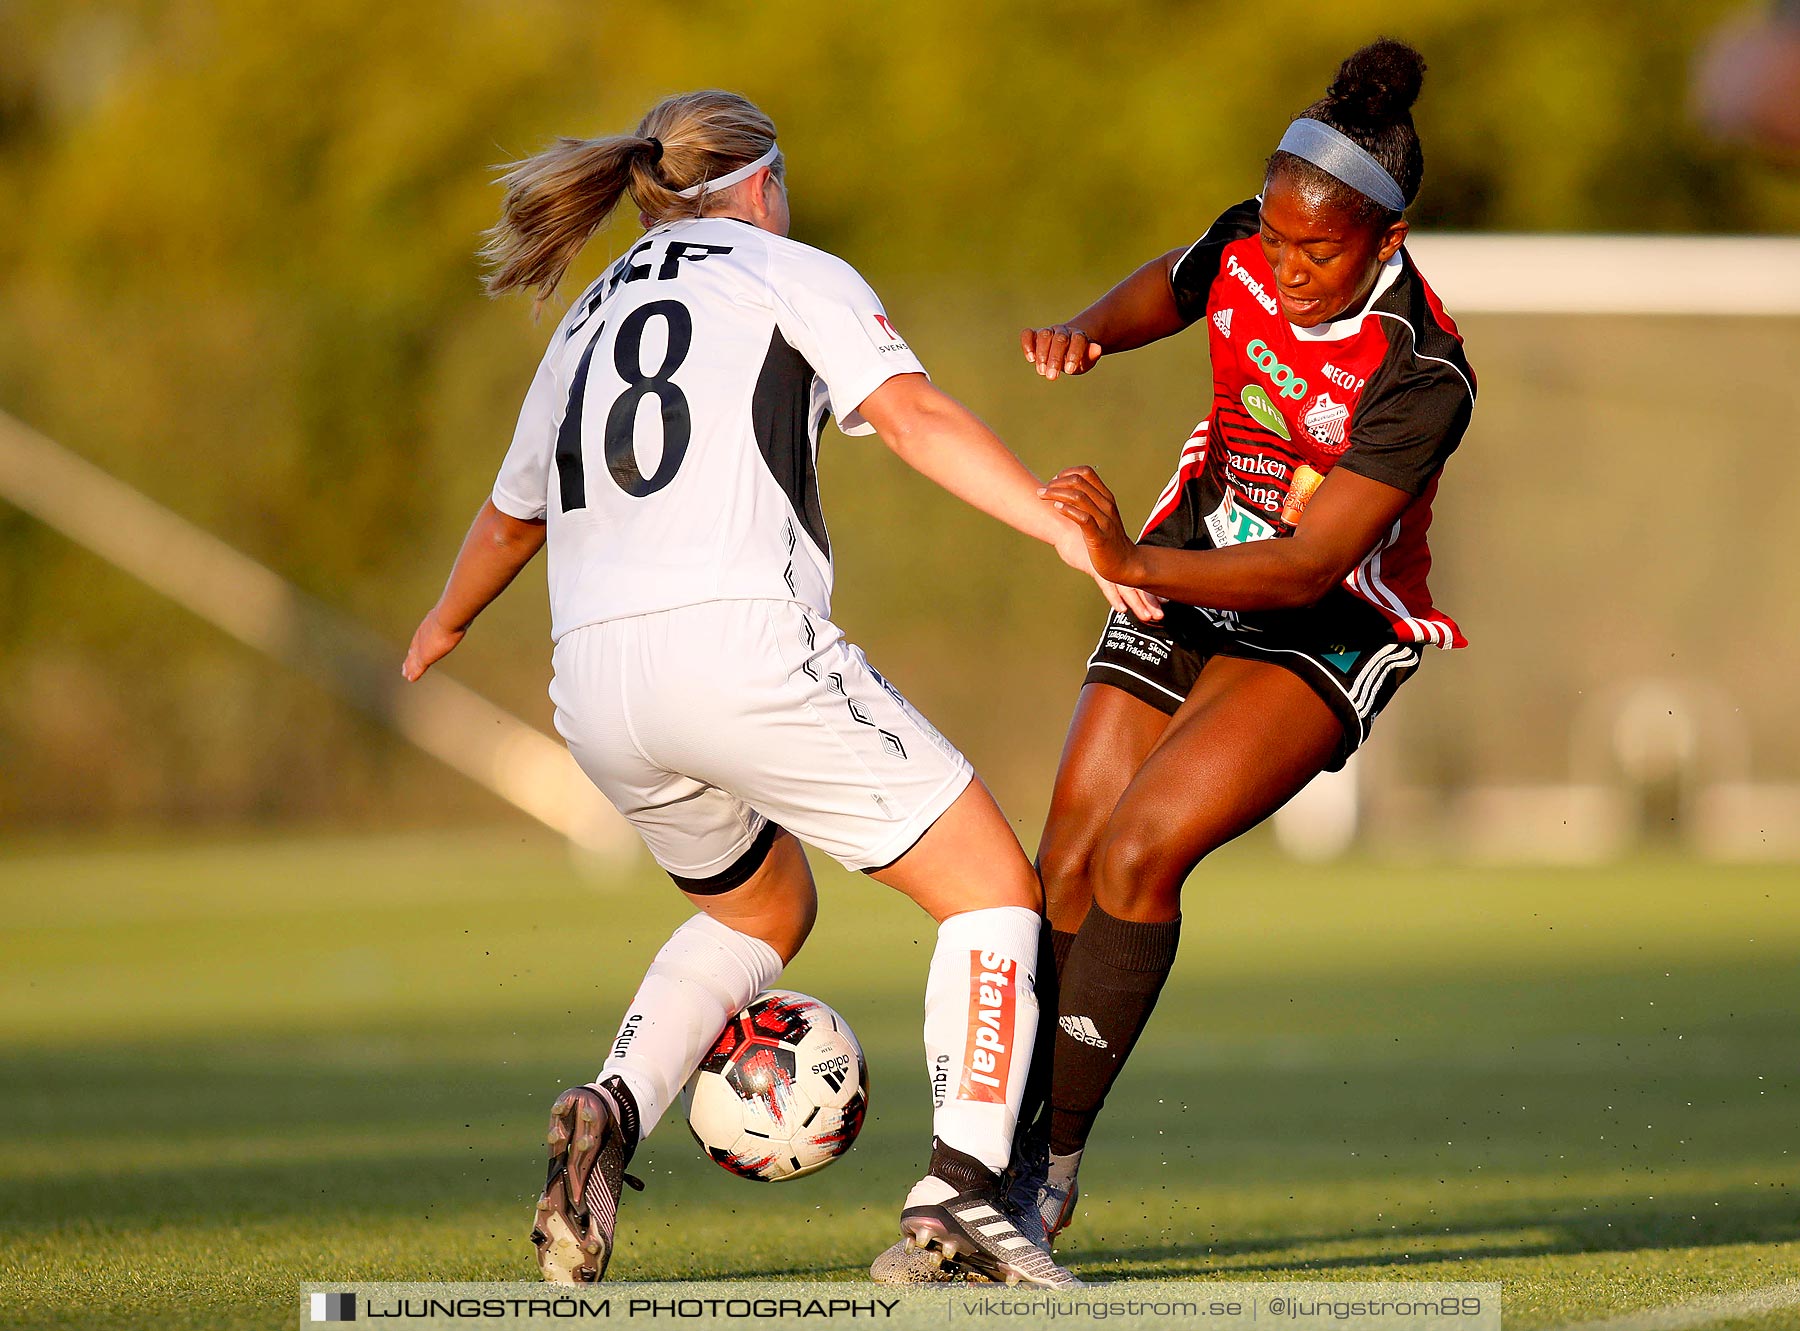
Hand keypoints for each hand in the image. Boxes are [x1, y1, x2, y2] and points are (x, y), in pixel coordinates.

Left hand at [402, 609, 463, 681]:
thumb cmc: (455, 613)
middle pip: (414, 648)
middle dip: (411, 655)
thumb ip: (457, 613)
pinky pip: (417, 667)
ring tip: (405, 673)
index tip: (415, 648)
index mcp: (429, 624)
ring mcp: (422, 646)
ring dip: (410, 666)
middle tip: (407, 662)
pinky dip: (414, 673)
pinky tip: (410, 678)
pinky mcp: (424, 656)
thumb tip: (468, 608)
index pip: (421, 636)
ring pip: (413, 659)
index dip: (418, 643)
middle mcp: (422, 635)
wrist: (448, 618)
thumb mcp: (455, 612)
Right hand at [1020, 324, 1101, 380]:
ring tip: (1042, 371)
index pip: (1078, 340)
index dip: (1074, 354)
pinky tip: (1031, 359)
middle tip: (1052, 377)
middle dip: (1055, 358)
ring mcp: (1048, 332)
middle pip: (1060, 339)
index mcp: (1078, 336)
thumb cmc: (1077, 358)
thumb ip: (1091, 356)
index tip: (1069, 370)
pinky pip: (1028, 334)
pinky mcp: (1034, 335)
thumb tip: (1097, 348)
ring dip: (1042, 353)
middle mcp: (1063, 332)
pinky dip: (1027, 344)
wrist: (1066, 348)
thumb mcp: (1086, 361)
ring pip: (1044, 335)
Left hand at [1042, 466, 1145, 585]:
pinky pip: (1083, 518)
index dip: (1067, 472)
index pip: (1087, 472)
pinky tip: (1056, 508)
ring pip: (1078, 497)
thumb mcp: (1102, 516)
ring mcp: (1104, 520)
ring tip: (1042, 496)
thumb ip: (1088, 503)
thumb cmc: (1109, 540)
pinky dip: (1067, 510)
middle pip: (1078, 482)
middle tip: (1042, 491)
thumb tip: (1066, 491)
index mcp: (1106, 498)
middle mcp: (1106, 505)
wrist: (1126, 563)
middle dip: (1056, 483)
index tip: (1054, 481)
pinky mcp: (1099, 537)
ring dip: (1056, 493)